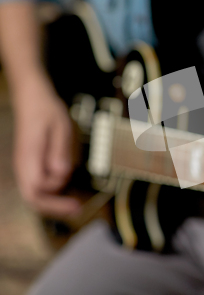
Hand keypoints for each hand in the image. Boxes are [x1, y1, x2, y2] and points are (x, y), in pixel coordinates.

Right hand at [11, 73, 80, 217]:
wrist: (33, 97)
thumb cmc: (45, 109)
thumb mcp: (60, 128)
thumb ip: (59, 152)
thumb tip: (61, 173)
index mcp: (29, 157)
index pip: (36, 191)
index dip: (54, 203)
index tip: (74, 206)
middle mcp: (23, 164)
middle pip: (33, 197)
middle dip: (54, 206)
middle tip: (76, 208)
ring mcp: (26, 164)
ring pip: (36, 192)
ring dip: (54, 197)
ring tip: (74, 198)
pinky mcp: (31, 163)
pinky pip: (39, 182)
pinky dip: (52, 188)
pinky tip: (65, 186)